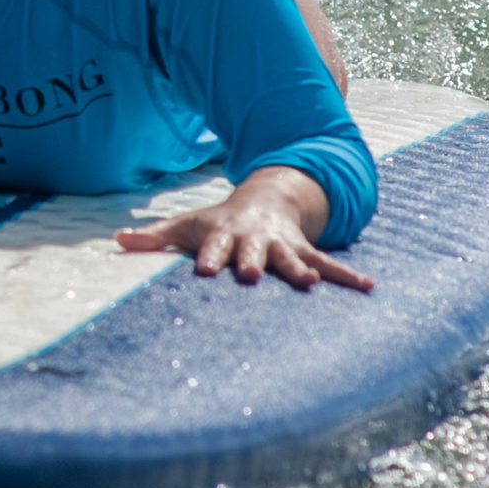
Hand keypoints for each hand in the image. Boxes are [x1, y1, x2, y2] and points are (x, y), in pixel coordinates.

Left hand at [115, 165, 373, 290]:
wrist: (266, 198)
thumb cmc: (219, 222)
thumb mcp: (187, 226)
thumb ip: (155, 237)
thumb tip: (118, 240)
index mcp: (225, 235)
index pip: (215, 246)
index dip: (211, 257)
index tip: (206, 272)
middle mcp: (256, 241)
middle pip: (254, 252)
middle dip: (253, 263)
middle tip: (251, 276)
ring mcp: (284, 246)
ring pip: (294, 259)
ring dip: (301, 271)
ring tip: (311, 285)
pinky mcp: (306, 252)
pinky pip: (330, 265)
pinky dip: (350, 277)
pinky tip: (370, 289)